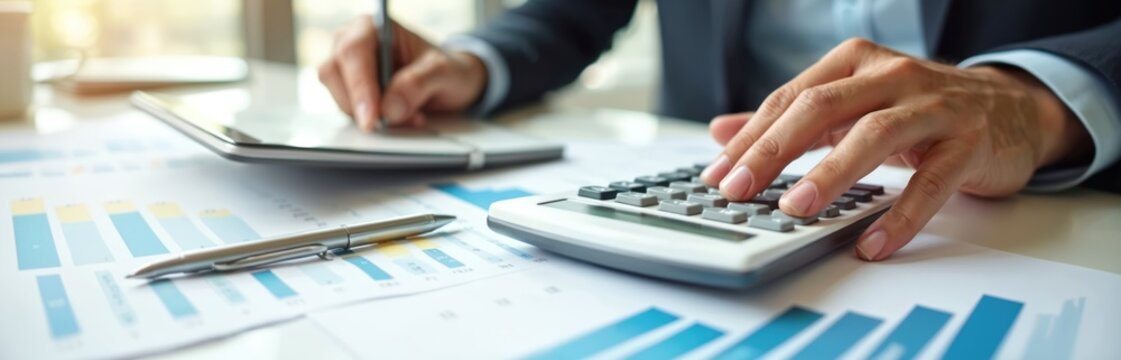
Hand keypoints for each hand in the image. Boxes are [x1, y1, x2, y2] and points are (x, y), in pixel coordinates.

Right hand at [318, 16, 487, 130]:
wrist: (449, 83)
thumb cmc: (445, 69)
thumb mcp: (444, 72)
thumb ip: (418, 83)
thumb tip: (390, 107)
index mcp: (374, 27)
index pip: (353, 52)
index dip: (359, 85)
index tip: (372, 116)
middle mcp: (354, 44)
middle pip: (333, 73)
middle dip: (361, 104)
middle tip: (391, 123)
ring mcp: (348, 69)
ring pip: (338, 95)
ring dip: (369, 115)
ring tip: (408, 117)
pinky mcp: (350, 93)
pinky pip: (348, 111)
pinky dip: (372, 121)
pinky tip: (400, 119)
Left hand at [701, 38, 1089, 260]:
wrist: (1012, 108)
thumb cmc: (921, 108)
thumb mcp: (852, 104)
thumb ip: (789, 119)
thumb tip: (722, 132)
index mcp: (855, 63)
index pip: (792, 98)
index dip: (751, 137)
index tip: (717, 174)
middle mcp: (891, 77)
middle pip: (821, 108)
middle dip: (773, 150)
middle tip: (739, 188)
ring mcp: (933, 107)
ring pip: (872, 136)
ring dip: (829, 174)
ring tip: (795, 210)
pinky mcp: (968, 143)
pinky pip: (930, 183)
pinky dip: (899, 216)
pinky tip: (872, 243)